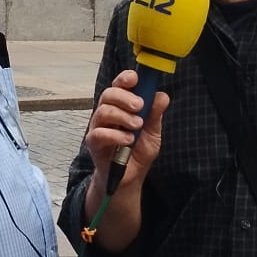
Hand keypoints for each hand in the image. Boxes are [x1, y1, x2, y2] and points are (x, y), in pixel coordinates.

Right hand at [84, 71, 171, 206]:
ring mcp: (98, 127)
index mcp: (121, 106)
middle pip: (108, 94)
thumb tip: (162, 96)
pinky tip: (128, 140)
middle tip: (139, 106)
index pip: (118, 85)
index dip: (124, 78)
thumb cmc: (138, 151)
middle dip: (125, 97)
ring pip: (103, 111)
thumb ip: (155, 114)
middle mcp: (107, 113)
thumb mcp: (153, 132)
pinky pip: (99, 133)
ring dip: (122, 116)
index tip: (135, 79)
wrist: (129, 177)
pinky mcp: (93, 143)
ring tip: (137, 126)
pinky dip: (116, 135)